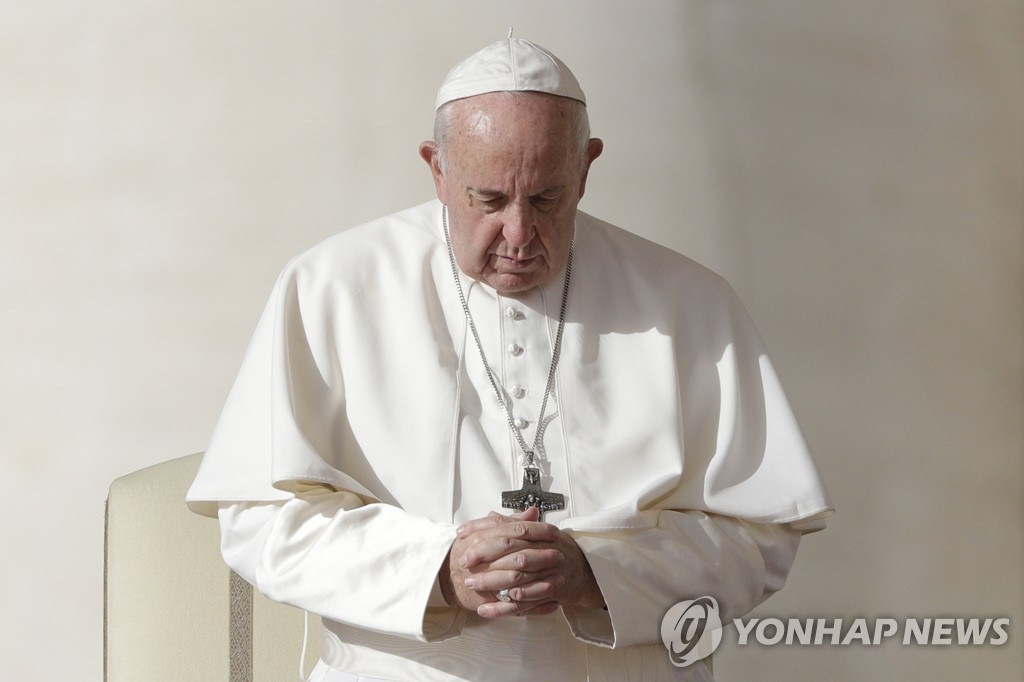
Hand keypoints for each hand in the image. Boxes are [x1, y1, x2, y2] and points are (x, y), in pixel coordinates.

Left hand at [439, 507, 605, 618]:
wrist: (588, 570)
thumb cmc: (559, 549)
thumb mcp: (539, 532)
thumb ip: (514, 524)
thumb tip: (490, 515)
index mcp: (540, 531)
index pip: (507, 526)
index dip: (482, 529)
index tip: (462, 534)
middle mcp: (545, 548)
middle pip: (510, 549)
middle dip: (483, 555)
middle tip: (463, 561)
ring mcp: (549, 571)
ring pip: (516, 577)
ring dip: (490, 582)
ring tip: (471, 584)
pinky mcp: (550, 593)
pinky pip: (523, 603)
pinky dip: (502, 607)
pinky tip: (485, 608)